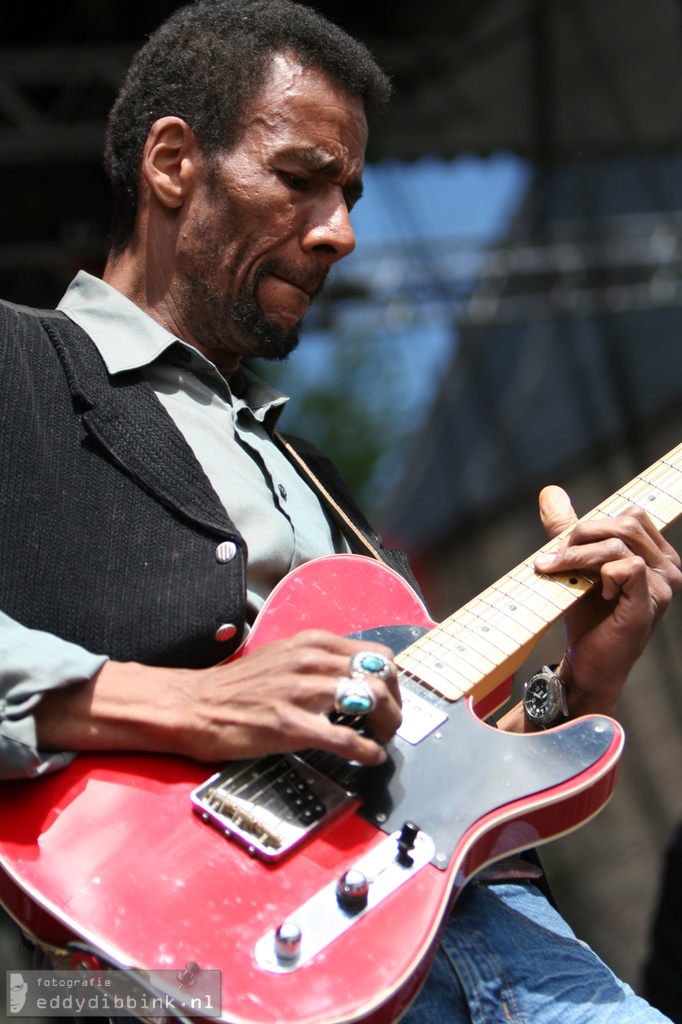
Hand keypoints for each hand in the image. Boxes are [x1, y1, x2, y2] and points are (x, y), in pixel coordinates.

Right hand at [179, 630, 400, 764]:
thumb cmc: (237, 686)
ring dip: (387, 725)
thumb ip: (318, 661)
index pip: (376, 654)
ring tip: (383, 739)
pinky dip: (366, 750)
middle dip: (395, 704)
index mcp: (313, 643)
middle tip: (390, 722)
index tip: (390, 698)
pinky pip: (345, 738)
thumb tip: (353, 677)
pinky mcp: (291, 726)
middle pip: (381, 676)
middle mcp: (312, 661)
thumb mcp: (283, 656)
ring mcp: (302, 693)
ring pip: (371, 701)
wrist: (195, 705)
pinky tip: (369, 757)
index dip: (392, 680)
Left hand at [533, 486, 681, 716]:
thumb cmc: (586, 614)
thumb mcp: (575, 563)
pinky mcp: (650, 603)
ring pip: (620, 544)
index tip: (566, 542)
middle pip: (625, 523)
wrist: (586, 662)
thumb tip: (549, 492)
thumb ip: (566, 528)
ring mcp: (664, 586)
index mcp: (657, 554)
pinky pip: (626, 567)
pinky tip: (595, 592)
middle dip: (582, 535)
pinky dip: (601, 573)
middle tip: (553, 557)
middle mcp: (669, 567)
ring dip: (578, 554)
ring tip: (556, 570)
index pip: (632, 514)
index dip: (596, 523)